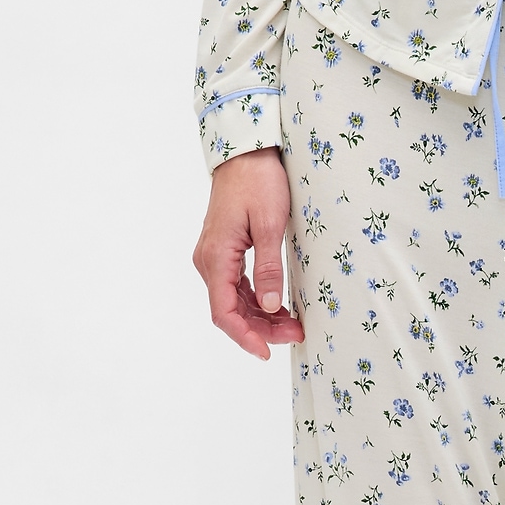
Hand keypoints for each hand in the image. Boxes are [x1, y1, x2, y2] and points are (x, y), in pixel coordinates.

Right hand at [192, 146, 303, 359]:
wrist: (246, 151)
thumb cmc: (258, 181)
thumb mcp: (269, 225)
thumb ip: (268, 269)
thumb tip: (268, 306)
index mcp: (216, 257)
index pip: (224, 312)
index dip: (245, 336)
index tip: (266, 352)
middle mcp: (209, 261)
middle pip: (230, 310)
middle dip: (261, 329)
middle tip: (295, 334)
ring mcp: (215, 257)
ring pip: (235, 301)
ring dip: (261, 317)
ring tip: (293, 324)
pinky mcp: (225, 252)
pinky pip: (237, 286)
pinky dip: (257, 301)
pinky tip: (278, 307)